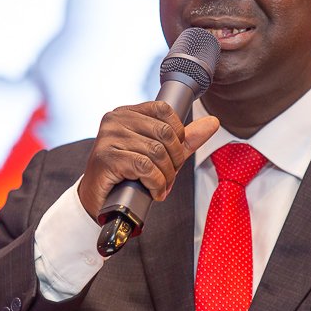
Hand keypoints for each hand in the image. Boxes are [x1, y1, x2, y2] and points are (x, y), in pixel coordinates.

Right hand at [77, 101, 219, 216]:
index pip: (164, 110)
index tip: (174, 155)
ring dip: (166, 176)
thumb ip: (184, 139)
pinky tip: (154, 192)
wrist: (97, 201)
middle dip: (175, 160)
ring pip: (156, 151)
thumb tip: (213, 122)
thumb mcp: (159, 154)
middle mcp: (115, 120)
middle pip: (164, 132)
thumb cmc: (127, 175)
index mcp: (127, 113)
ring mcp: (108, 137)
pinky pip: (145, 167)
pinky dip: (156, 183)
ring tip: (161, 186)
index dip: (178, 135)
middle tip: (170, 177)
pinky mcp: (107, 157)